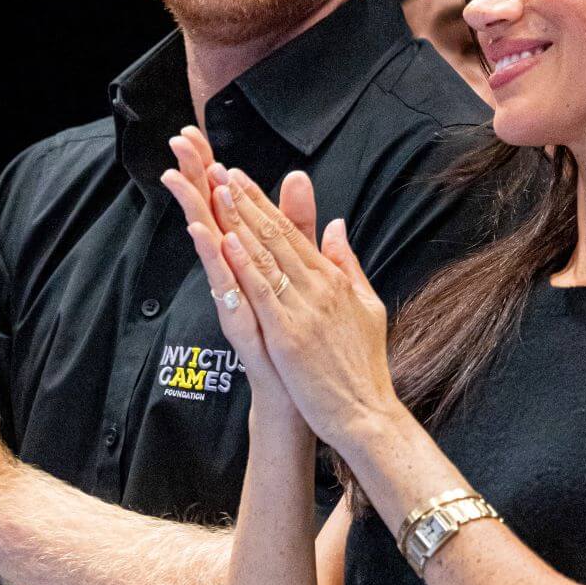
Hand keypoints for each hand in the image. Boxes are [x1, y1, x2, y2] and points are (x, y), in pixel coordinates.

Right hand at [160, 129, 316, 423]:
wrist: (298, 396)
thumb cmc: (295, 338)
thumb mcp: (300, 268)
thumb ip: (299, 223)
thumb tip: (298, 177)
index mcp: (250, 260)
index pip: (229, 204)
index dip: (212, 169)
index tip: (196, 134)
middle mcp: (236, 275)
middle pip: (212, 215)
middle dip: (195, 177)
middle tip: (178, 140)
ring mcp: (234, 298)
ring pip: (211, 245)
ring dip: (195, 209)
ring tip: (180, 174)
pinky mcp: (239, 323)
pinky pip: (224, 286)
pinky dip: (213, 258)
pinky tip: (201, 231)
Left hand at [210, 168, 398, 445]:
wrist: (367, 414)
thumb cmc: (364, 366)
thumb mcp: (366, 305)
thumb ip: (346, 264)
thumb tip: (336, 226)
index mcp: (334, 280)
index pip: (293, 233)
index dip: (264, 203)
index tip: (240, 178)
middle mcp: (319, 288)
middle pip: (276, 236)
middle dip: (247, 201)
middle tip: (221, 170)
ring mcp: (303, 311)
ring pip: (266, 257)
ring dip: (240, 221)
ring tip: (218, 191)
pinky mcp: (288, 336)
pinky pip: (262, 294)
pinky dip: (244, 265)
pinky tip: (227, 241)